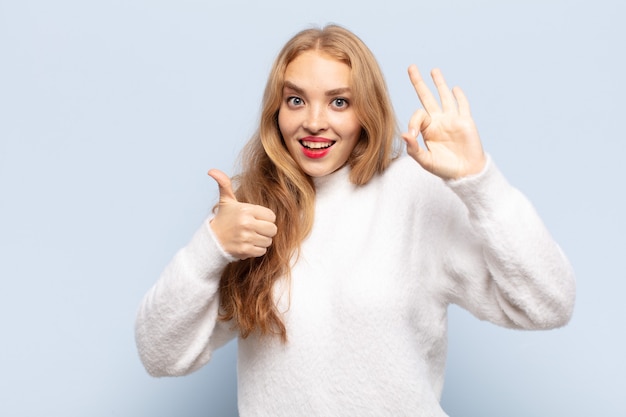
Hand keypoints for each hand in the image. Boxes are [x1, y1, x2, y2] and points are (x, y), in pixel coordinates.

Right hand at [207, 169, 276, 259]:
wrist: (212, 240)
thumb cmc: (223, 219)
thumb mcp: (226, 201)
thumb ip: (224, 184)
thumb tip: (212, 170)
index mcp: (246, 210)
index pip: (271, 216)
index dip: (265, 218)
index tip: (256, 219)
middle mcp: (246, 224)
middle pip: (272, 229)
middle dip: (266, 230)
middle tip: (255, 229)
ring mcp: (246, 238)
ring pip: (268, 241)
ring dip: (262, 240)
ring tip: (250, 236)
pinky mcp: (245, 250)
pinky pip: (262, 251)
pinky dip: (257, 249)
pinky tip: (247, 244)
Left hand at [401, 65, 485, 179]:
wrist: (466, 172)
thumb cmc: (444, 168)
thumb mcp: (425, 161)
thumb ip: (413, 149)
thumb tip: (404, 135)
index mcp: (427, 129)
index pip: (418, 115)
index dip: (413, 121)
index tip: (412, 134)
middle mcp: (438, 121)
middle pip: (427, 97)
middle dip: (419, 83)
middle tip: (411, 67)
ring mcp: (452, 119)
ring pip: (444, 96)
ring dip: (439, 83)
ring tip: (433, 70)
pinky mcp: (466, 121)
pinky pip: (462, 105)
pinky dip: (459, 96)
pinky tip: (454, 88)